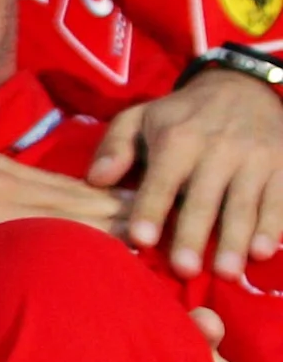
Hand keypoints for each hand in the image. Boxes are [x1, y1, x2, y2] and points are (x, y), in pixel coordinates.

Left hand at [90, 67, 282, 276]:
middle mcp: (218, 149)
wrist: (243, 88)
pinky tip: (264, 251)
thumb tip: (97, 180)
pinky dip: (274, 225)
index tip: (141, 240)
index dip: (151, 210)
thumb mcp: (139, 118)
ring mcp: (256, 158)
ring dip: (236, 240)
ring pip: (245, 205)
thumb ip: (115, 148)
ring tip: (227, 273)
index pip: (161, 181)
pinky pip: (280, 200)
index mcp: (178, 140)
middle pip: (204, 200)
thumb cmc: (180, 115)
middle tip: (185, 271)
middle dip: (194, 236)